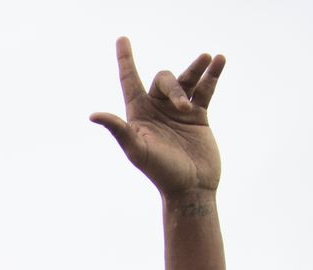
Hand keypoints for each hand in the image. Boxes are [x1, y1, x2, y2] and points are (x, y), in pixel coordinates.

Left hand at [90, 37, 225, 198]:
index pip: (129, 81)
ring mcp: (178, 111)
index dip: (125, 60)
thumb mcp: (137, 150)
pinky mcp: (198, 115)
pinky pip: (205, 89)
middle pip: (163, 80)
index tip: (122, 39)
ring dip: (196, 69)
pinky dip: (212, 75)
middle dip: (175, 87)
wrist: (191, 188)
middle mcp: (156, 110)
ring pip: (186, 80)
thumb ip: (119, 130)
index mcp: (138, 115)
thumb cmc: (160, 172)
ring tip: (208, 58)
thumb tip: (94, 115)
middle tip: (184, 108)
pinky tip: (219, 61)